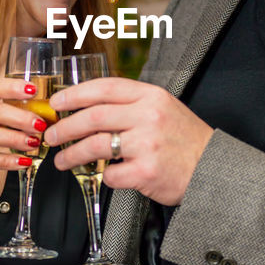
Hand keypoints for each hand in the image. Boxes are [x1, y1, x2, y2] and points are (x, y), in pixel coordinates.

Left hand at [46, 78, 212, 205]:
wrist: (213, 169)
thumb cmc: (185, 141)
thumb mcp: (164, 109)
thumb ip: (132, 105)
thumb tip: (89, 108)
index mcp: (152, 96)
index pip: (105, 88)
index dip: (75, 94)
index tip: (57, 102)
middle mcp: (149, 116)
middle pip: (93, 116)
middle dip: (65, 127)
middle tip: (51, 135)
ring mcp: (147, 144)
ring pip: (95, 145)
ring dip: (72, 154)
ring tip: (61, 160)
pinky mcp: (146, 171)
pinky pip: (111, 174)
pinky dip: (104, 176)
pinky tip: (104, 176)